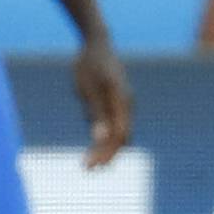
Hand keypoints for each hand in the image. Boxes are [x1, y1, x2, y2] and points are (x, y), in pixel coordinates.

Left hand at [74, 34, 130, 169]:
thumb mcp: (87, 89)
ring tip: (90, 164)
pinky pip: (117, 125)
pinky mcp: (119, 103)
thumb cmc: (88, 65)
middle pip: (122, 137)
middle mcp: (127, 103)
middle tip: (88, 169)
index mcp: (120, 100)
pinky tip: (94, 148)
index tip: (90, 166)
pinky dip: (107, 138)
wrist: (97, 44)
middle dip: (107, 155)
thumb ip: (95, 113)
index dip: (105, 153)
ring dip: (108, 149)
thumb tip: (100, 139)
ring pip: (121, 133)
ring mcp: (125, 103)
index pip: (117, 135)